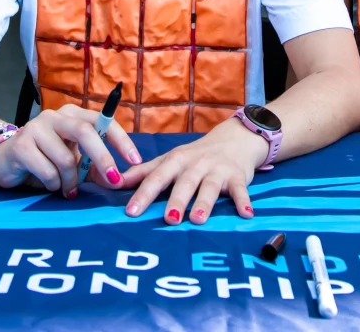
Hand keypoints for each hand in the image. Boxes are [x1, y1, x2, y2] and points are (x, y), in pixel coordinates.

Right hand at [0, 106, 140, 196]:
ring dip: (71, 181)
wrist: (4, 162)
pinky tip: (49, 184)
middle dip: (102, 158)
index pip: (101, 120)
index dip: (120, 139)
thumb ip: (96, 170)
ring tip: (67, 189)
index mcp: (72, 115)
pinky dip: (54, 183)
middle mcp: (55, 116)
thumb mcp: (75, 165)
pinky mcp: (21, 145)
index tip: (135, 160)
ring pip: (66, 158)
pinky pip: (47, 171)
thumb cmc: (44, 162)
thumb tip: (118, 180)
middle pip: (85, 132)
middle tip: (113, 180)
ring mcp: (36, 128)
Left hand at [119, 118, 267, 223]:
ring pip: (209, 187)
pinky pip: (241, 190)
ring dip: (204, 203)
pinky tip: (246, 214)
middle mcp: (195, 164)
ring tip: (197, 220)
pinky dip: (244, 201)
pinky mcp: (237, 177)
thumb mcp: (169, 160)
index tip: (131, 211)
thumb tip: (112, 182)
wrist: (233, 139)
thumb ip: (143, 173)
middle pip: (184, 183)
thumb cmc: (194, 156)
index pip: (156, 178)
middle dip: (176, 200)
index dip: (144, 194)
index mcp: (175, 161)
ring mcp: (217, 170)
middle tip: (168, 219)